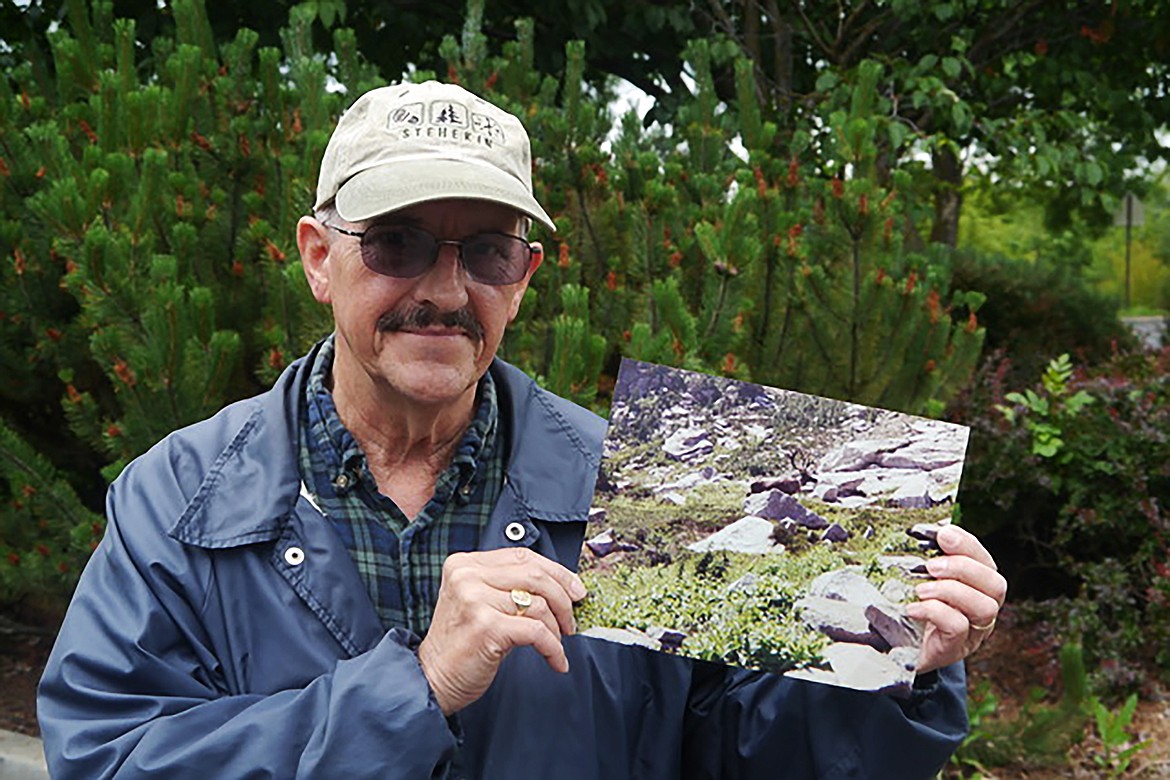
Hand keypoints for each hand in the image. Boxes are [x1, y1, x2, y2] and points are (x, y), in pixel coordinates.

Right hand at [417, 547, 586, 714]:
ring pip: (538, 604)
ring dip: (557, 627)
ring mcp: (475, 600)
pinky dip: (553, 648)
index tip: (575, 589)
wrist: (432, 679)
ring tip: (558, 643)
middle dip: (563, 598)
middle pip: (535, 575)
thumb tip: (561, 584)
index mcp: (465, 564)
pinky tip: (556, 660)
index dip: (556, 571)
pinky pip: (536, 631)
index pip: (522, 556)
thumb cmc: (461, 643)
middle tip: (572, 620)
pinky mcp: (487, 626)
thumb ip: (506, 585)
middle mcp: (467, 576)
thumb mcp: (477, 601)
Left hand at [905, 525, 1006, 674]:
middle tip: (931, 565)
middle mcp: (980, 610)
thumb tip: (929, 527)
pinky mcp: (954, 649)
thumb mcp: (915, 578)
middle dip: (963, 567)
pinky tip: (912, 608)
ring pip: (985, 607)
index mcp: (975, 587)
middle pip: (995, 584)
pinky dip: (936, 611)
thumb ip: (926, 556)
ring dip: (951, 590)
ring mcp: (971, 633)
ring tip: (921, 589)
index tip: (942, 534)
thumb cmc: (904, 608)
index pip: (986, 561)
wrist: (888, 649)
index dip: (968, 544)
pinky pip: (959, 627)